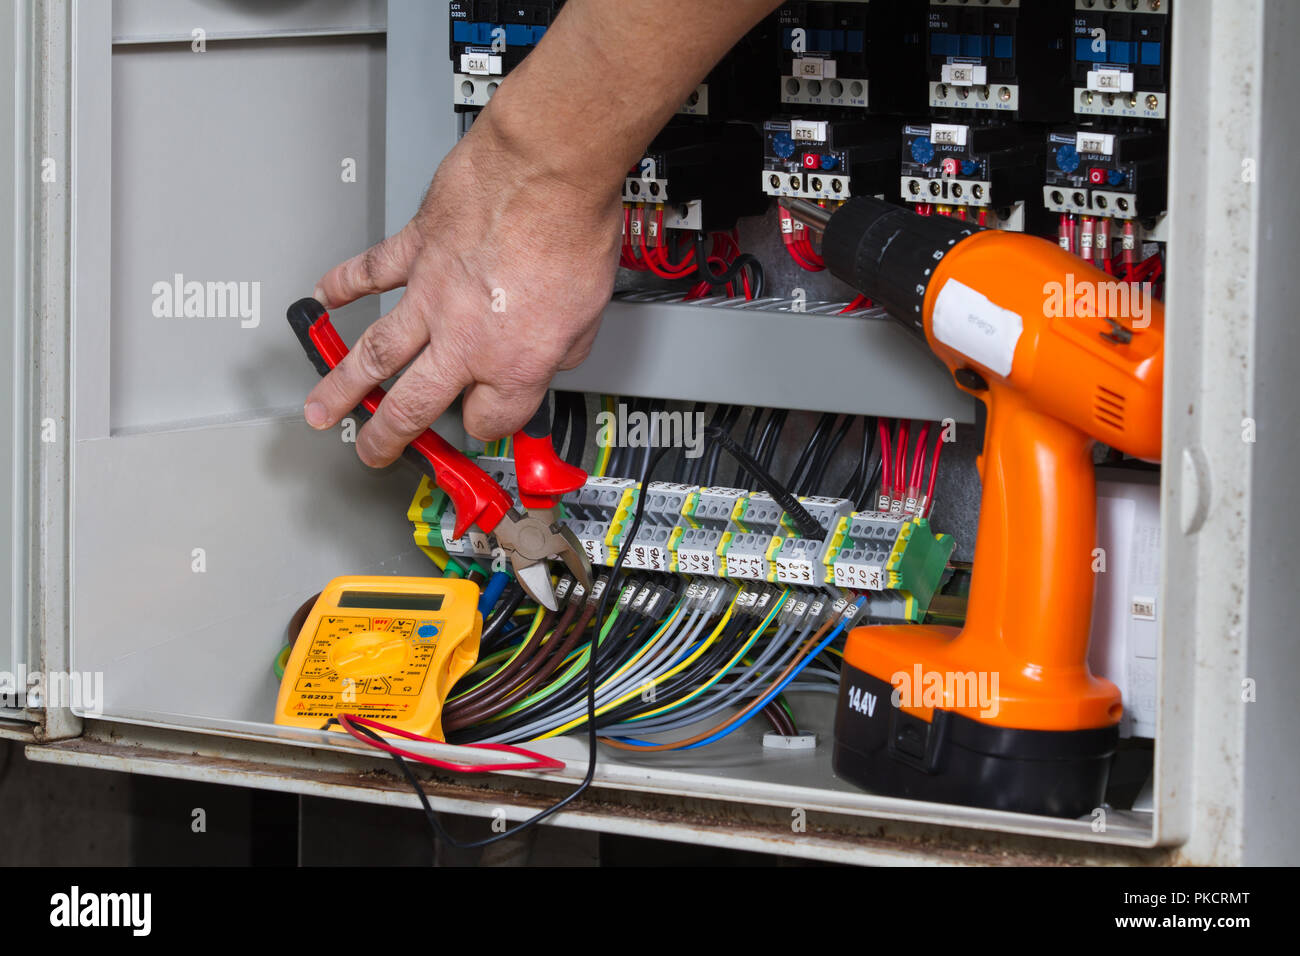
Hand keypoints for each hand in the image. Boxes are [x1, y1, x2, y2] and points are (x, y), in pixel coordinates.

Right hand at [302, 112, 622, 466]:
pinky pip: (369, 272)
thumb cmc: (575, 231)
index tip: (481, 418)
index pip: (490, 418)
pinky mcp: (415, 248)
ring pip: (376, 353)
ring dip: (343, 386)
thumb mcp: (591, 315)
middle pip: (414, 405)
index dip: (487, 422)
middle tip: (371, 453)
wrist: (549, 169)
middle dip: (388, 437)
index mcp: (512, 365)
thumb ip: (563, 348)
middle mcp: (465, 340)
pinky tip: (324, 301)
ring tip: (321, 408)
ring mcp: (432, 295)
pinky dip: (343, 286)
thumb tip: (552, 353)